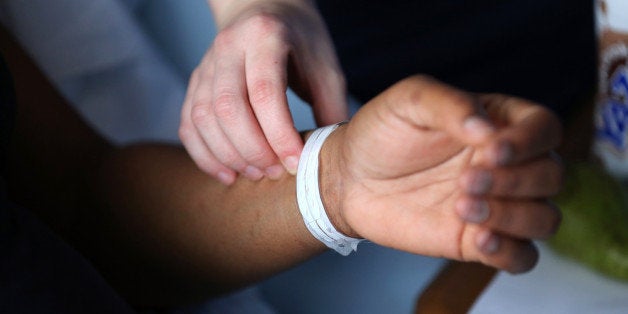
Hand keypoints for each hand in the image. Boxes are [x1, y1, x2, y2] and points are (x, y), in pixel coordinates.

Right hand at [179, 0, 347, 184]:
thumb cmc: (300, 41)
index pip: (265, 92)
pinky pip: (188, 124)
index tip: (294, 163)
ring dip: (227, 156)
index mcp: (265, 37)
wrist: (264, 9)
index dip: (278, 134)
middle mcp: (229, 48)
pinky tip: (227, 174)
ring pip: (202, 118)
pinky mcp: (195, 83)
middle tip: (274, 172)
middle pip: (228, 108)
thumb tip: (332, 156)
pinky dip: (204, 155)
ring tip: (256, 175)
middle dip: (251, 150)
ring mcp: (206, 65)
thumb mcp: (325, 66)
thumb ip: (331, 107)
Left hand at [322, 76, 562, 272]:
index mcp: (496, 123)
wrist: (349, 178)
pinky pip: (521, 257)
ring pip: (544, 218)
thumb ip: (449, 104)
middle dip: (514, 181)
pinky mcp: (476, 240)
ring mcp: (495, 204)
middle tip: (464, 181)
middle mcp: (504, 164)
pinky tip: (477, 239)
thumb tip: (488, 128)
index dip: (529, 142)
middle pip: (550, 175)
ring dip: (513, 216)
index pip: (544, 128)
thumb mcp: (408, 101)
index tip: (490, 150)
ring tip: (462, 208)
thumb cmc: (380, 132)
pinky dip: (511, 253)